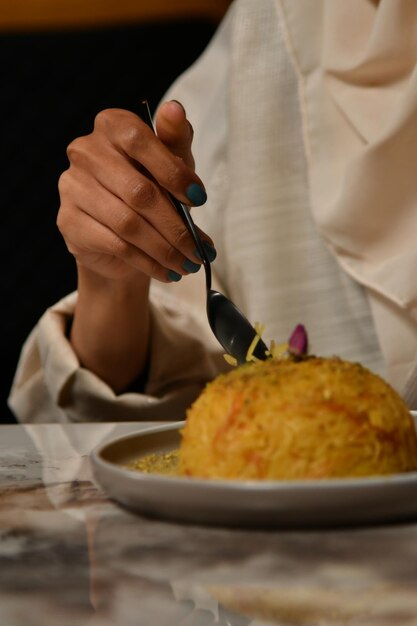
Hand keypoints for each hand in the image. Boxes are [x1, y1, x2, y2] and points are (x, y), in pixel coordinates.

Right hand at [57, 100, 214, 283]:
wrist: (120, 236)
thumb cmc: (151, 190)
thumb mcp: (171, 165)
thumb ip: (175, 141)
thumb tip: (174, 109)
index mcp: (112, 126)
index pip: (140, 141)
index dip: (173, 171)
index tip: (199, 198)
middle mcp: (85, 151)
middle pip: (138, 191)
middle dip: (176, 226)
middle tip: (199, 250)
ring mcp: (72, 186)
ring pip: (128, 224)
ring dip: (165, 250)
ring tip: (188, 264)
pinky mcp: (69, 221)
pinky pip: (116, 245)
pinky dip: (148, 262)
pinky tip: (166, 271)